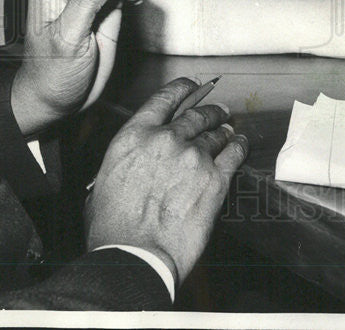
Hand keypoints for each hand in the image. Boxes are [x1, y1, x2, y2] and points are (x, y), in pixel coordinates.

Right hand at [85, 77, 247, 287]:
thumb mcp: (104, 182)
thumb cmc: (114, 230)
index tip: (194, 86)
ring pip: (217, 134)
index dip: (183, 88)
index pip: (165, 99)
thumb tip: (139, 158)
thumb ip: (128, 160)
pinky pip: (234, 153)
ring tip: (228, 131)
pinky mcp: (216, 178)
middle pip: (197, 114)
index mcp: (135, 137)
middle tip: (218, 111)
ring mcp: (194, 157)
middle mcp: (166, 140)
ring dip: (224, 131)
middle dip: (210, 111)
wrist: (135, 258)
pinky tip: (240, 145)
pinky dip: (239, 146)